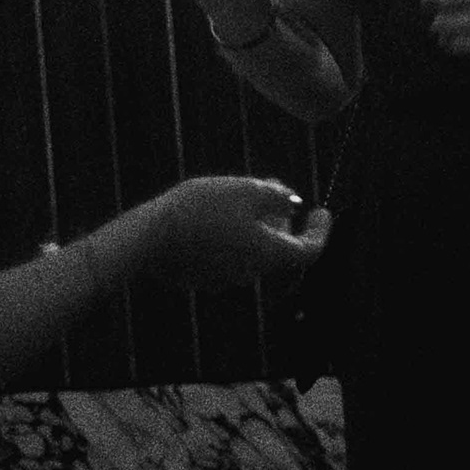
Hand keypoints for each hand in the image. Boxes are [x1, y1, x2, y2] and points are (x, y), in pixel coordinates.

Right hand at [123, 177, 332, 286]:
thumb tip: (292, 203)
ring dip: (259, 225)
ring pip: (253, 252)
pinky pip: (228, 256)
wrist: (147, 237)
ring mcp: (223, 279)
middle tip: (277, 189)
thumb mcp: (248, 190)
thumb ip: (278, 197)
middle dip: (284, 219)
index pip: (310, 251)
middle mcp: (250, 274)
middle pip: (281, 249)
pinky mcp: (200, 278)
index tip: (322, 210)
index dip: (321, 230)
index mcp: (269, 255)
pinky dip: (235, 236)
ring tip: (244, 195)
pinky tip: (218, 213)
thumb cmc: (202, 209)